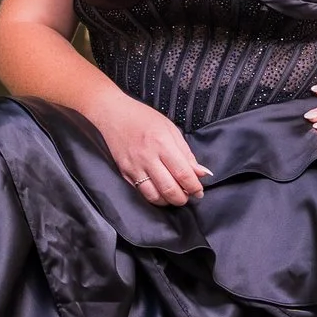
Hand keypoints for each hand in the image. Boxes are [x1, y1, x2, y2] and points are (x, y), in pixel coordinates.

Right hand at [89, 93, 213, 205]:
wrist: (114, 115)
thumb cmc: (144, 119)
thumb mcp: (171, 130)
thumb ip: (187, 154)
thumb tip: (202, 173)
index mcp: (163, 144)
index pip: (183, 174)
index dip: (194, 187)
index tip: (199, 191)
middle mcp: (148, 158)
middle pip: (169, 189)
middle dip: (183, 198)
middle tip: (188, 196)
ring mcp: (134, 167)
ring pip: (154, 196)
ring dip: (168, 201)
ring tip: (174, 195)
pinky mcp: (125, 173)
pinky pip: (141, 192)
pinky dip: (154, 197)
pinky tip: (160, 192)